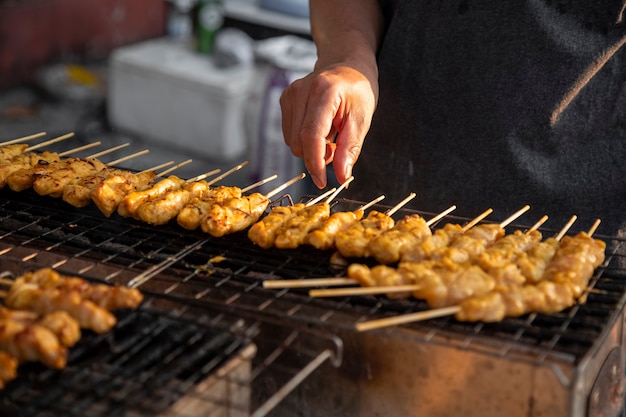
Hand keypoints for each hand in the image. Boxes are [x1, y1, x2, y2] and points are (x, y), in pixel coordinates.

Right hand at [280, 63, 377, 187]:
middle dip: (317, 155)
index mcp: (323, 92)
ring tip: (330, 133)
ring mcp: (289, 94)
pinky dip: (304, 139)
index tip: (323, 182)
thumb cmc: (358, 91)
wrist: (346, 65)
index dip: (315, 163)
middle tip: (336, 146)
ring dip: (311, 148)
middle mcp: (301, 91)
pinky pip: (289, 134)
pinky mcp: (284, 99)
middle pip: (299, 143)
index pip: (311, 135)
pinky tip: (319, 127)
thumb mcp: (362, 119)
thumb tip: (341, 178)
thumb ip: (350, 149)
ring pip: (292, 141)